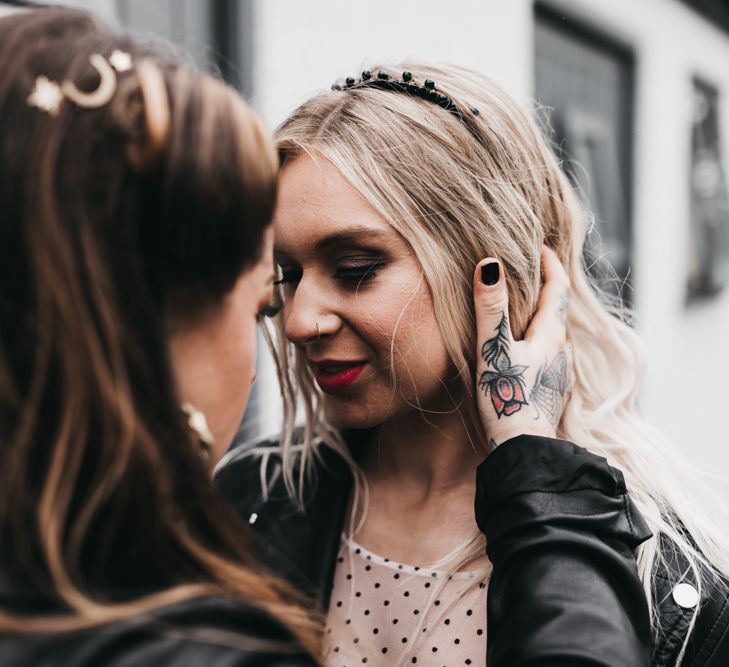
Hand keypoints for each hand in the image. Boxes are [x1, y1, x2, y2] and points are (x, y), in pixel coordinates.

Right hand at [473, 246, 570, 448]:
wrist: (523, 449)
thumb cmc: (508, 399)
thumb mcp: (494, 350)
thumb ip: (490, 309)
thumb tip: (490, 264)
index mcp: (551, 335)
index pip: (558, 288)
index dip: (550, 264)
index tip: (540, 247)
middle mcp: (560, 351)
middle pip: (557, 309)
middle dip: (545, 286)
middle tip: (528, 269)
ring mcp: (557, 372)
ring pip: (552, 333)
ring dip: (540, 315)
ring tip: (521, 306)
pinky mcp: (550, 390)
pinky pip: (547, 353)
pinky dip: (537, 339)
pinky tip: (523, 349)